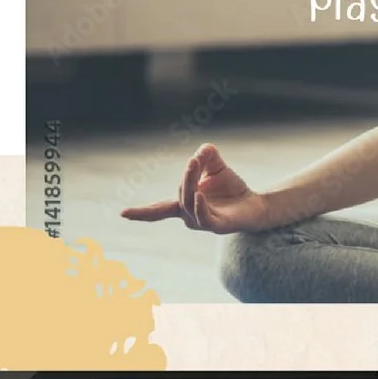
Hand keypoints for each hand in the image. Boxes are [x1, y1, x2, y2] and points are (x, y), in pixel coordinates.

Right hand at [121, 144, 267, 233]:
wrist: (255, 204)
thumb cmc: (231, 187)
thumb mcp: (216, 165)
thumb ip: (206, 155)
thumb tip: (200, 152)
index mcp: (184, 204)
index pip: (159, 209)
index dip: (141, 212)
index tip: (122, 214)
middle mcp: (189, 216)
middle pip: (180, 195)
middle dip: (186, 175)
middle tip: (194, 160)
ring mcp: (203, 222)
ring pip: (189, 203)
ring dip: (190, 184)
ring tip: (194, 166)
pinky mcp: (218, 226)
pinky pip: (204, 218)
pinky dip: (199, 206)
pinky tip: (200, 194)